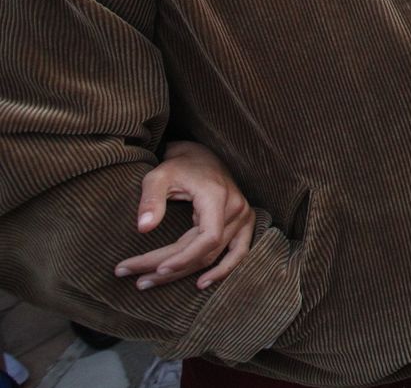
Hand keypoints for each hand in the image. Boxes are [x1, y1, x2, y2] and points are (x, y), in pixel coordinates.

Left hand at [114, 142, 252, 290]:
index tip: (155, 269)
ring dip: (184, 273)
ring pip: (213, 256)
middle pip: (204, 251)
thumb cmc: (179, 166)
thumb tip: (142, 229)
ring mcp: (243, 217)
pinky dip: (223, 271)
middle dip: (168, 268)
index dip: (184, 258)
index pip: (207, 238)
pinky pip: (239, 253)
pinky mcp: (243, 223)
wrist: (201, 156)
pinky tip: (202, 284)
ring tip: (149, 282)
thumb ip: (150, 200)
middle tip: (135, 279)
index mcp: (217, 197)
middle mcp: (235, 208)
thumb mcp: (158, 176)